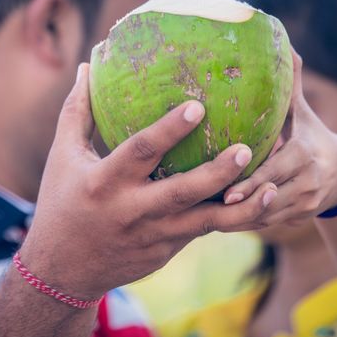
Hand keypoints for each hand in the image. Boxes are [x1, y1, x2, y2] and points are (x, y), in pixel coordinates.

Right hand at [19, 63, 278, 298]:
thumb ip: (77, 112)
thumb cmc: (62, 202)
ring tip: (273, 186)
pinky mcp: (167, 250)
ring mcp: (153, 235)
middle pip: (181, 191)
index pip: (140, 152)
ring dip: (241, 205)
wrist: (63, 271)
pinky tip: (262, 200)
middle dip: (216, 173)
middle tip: (245, 148)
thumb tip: (86, 66)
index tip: (197, 107)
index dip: (169, 130)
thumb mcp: (63, 157)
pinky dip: (233, 217)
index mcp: (104, 182)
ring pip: (204, 221)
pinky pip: (204, 230)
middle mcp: (132, 210)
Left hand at [222, 51, 336, 226]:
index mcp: (305, 155)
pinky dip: (244, 223)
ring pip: (266, 216)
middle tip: (208, 205)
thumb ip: (291, 82)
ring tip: (203, 214)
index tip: (227, 190)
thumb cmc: (310, 133)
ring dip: (237, 218)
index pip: (276, 171)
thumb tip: (283, 42)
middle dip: (239, 204)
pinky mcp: (298, 220)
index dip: (251, 182)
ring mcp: (304, 205)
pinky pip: (266, 224)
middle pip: (268, 198)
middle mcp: (308, 183)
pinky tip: (217, 220)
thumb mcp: (302, 110)